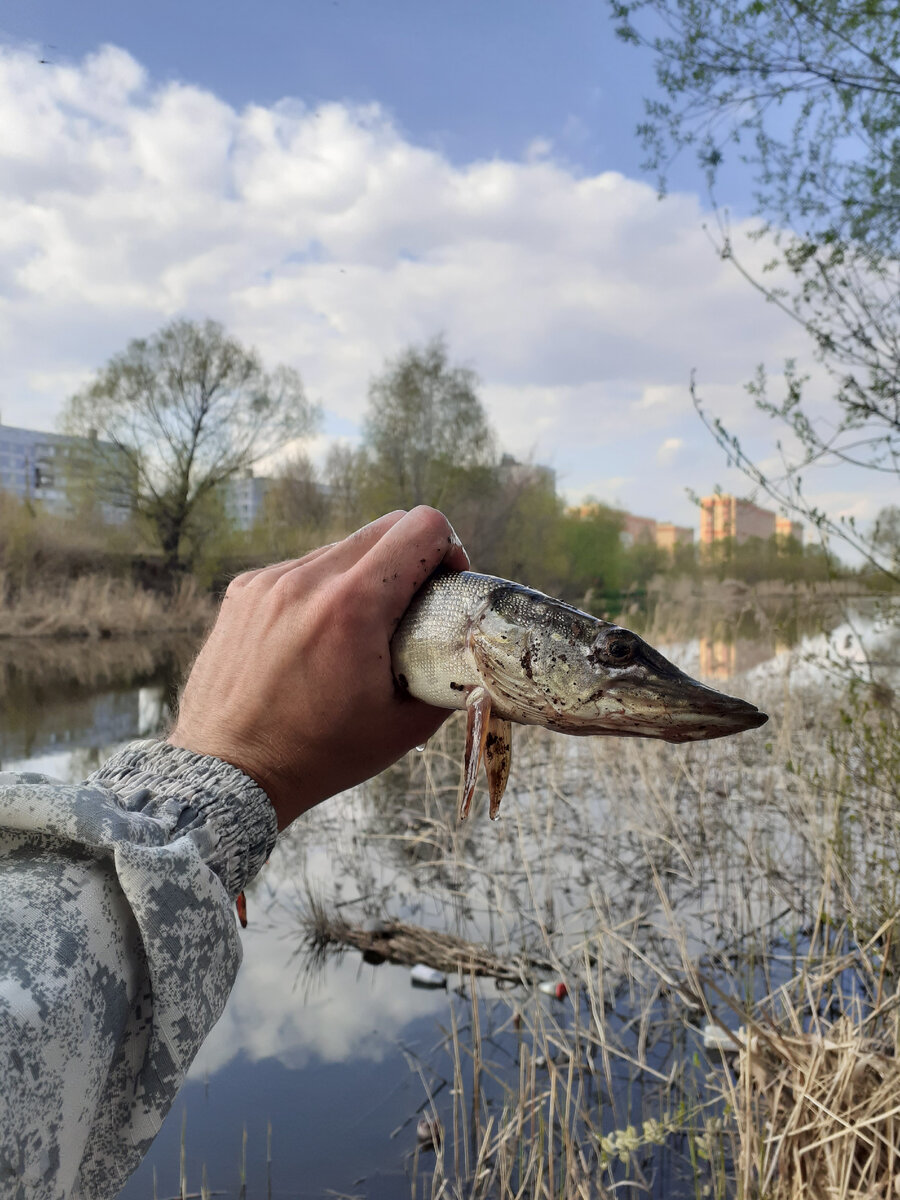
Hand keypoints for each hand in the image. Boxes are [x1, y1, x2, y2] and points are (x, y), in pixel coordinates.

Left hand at [168, 508, 468, 828]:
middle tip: (414, 605)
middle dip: (411, 558)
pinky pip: (300, 570)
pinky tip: (317, 637)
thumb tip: (476, 655)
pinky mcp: (243, 590)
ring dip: (365, 574)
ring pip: (341, 548)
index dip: (449, 549)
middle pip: (384, 527)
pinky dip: (322, 590)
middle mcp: (307, 580)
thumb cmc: (321, 755)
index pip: (422, 528)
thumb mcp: (405, 726)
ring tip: (361, 629)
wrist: (231, 773)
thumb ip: (450, 678)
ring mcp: (269, 581)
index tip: (446, 584)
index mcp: (353, 605)